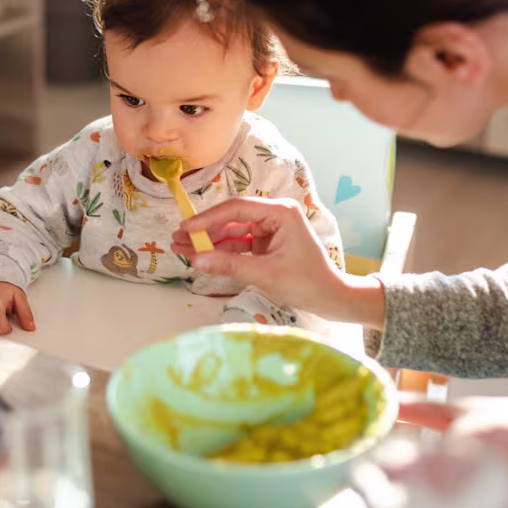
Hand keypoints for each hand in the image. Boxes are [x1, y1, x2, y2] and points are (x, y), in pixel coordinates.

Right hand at [171, 197, 384, 325]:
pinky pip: (238, 244)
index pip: (236, 209)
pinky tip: (200, 256)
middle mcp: (274, 214)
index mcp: (280, 212)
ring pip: (231, 232)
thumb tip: (196, 260)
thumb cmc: (306, 283)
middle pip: (231, 218)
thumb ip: (229, 265)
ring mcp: (270, 228)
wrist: (331, 298)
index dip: (208, 219)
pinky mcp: (266, 243)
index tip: (185, 228)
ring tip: (180, 249)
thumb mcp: (265, 274)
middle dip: (204, 231)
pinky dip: (221, 251)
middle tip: (176, 238)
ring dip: (209, 241)